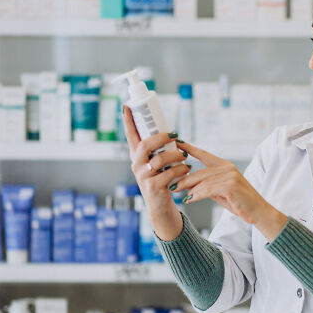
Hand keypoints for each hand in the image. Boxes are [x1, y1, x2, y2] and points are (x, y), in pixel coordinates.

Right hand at [123, 106, 188, 240]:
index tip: (126, 106)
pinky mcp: (153, 188)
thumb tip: (172, 133)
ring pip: (159, 160)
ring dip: (175, 156)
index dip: (128, 121)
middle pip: (145, 145)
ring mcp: (143, 177)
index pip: (130, 136)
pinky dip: (181, 170)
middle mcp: (136, 165)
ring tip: (184, 157)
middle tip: (175, 135)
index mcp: (137, 156)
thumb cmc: (161, 180)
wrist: (160, 206)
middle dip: (161, 137)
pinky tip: (186, 170)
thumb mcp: (157, 163)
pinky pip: (169, 174)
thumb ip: (159, 150)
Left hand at [172, 141, 287, 241]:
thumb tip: (190, 186)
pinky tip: (189, 200)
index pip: (204, 155)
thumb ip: (208, 186)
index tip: (177, 143)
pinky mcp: (230, 186)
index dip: (190, 148)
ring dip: (188, 188)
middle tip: (171, 184)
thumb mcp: (221, 192)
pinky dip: (196, 195)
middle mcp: (228, 168)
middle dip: (184, 178)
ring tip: (177, 193)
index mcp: (225, 166)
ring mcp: (230, 176)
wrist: (258, 212)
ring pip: (202, 181)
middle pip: (200, 171)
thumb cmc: (240, 203)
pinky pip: (208, 190)